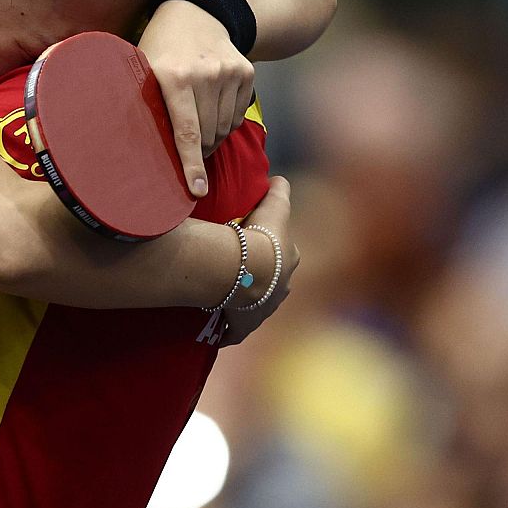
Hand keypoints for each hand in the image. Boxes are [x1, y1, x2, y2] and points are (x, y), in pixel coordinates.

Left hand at [139, 0, 255, 198]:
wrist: (196, 14)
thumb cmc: (159, 49)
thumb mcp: (141, 69)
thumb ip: (143, 104)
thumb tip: (128, 152)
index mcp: (174, 76)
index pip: (186, 131)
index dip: (191, 164)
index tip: (196, 190)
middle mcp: (205, 73)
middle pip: (207, 134)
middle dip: (199, 151)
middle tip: (188, 153)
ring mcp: (229, 72)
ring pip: (224, 128)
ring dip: (212, 138)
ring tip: (198, 128)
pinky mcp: (246, 72)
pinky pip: (237, 116)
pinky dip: (226, 122)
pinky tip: (212, 109)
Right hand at [221, 176, 298, 345]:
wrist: (248, 269)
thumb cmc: (262, 235)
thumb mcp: (276, 206)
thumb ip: (280, 189)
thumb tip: (279, 178)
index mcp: (289, 261)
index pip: (283, 254)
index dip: (271, 250)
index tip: (257, 247)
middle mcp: (281, 288)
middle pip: (272, 282)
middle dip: (261, 279)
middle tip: (240, 272)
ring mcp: (264, 309)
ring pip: (255, 305)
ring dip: (245, 302)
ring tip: (227, 295)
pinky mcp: (245, 324)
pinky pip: (236, 329)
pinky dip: (229, 329)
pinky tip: (218, 327)